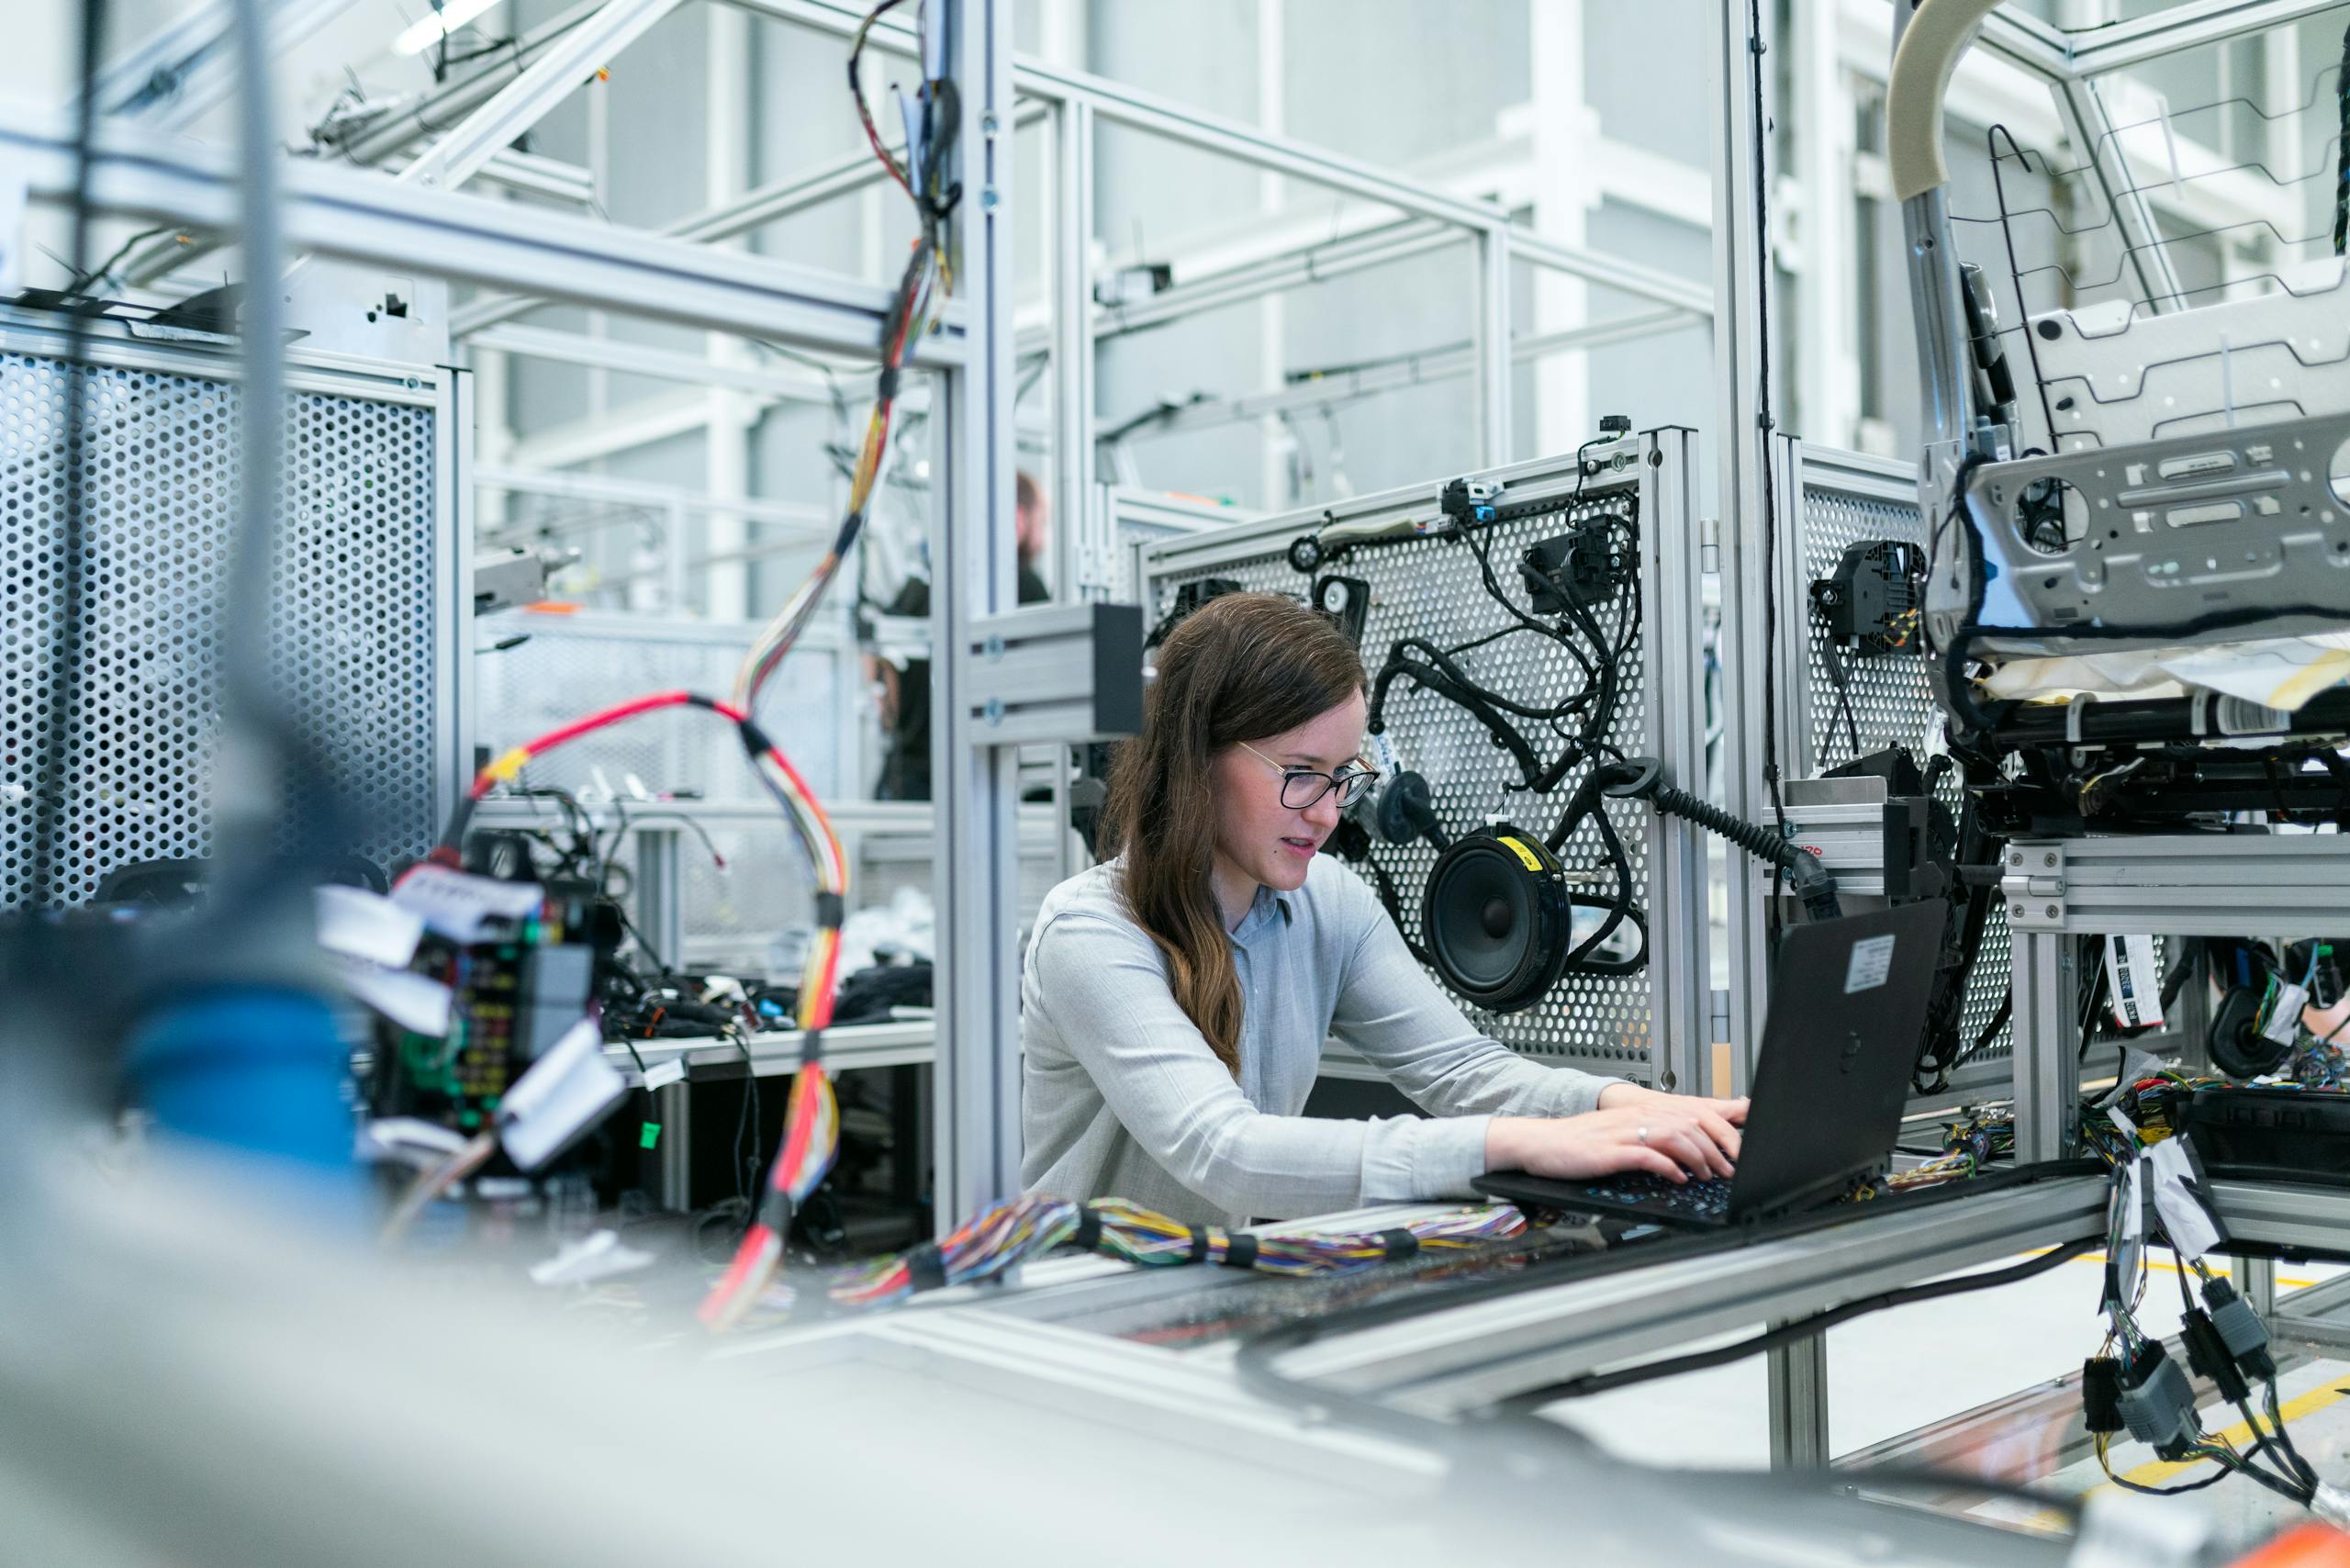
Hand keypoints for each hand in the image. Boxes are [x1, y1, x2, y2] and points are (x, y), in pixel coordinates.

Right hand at [1488, 1092, 1746, 1184]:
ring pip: (1674, 1137)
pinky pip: (1648, 1156)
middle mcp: (1635, 1117)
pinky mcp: (1611, 1152)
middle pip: (1688, 1125)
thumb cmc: (1577, 1143)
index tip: (1732, 1153)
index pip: (1690, 1114)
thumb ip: (1649, 1138)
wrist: (1540, 1143)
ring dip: (1697, 1157)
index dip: (1717, 1133)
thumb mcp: (1618, 1134)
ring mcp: (1623, 1133)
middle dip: (1715, 1148)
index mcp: (1639, 1111)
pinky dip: (1669, 1167)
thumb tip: (1681, 1153)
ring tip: (1707, 1175)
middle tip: (1726, 1170)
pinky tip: (1678, 1178)